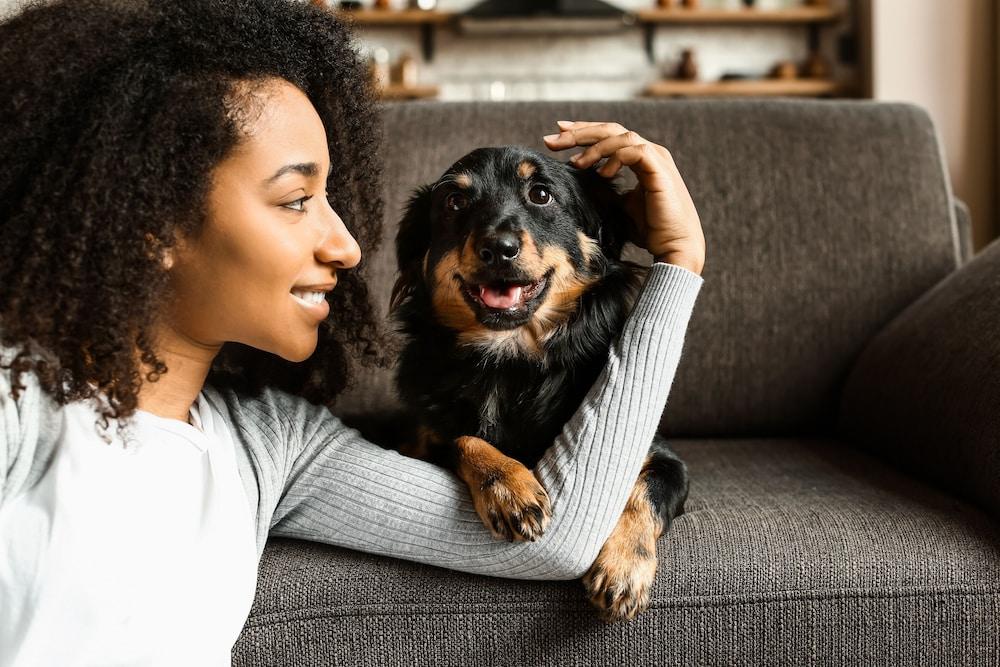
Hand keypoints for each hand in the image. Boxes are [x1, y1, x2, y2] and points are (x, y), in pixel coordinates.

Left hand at [542, 120, 705, 275]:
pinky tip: (602, 173)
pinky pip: (634, 151)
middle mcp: (649, 153)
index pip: (609, 136)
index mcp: (640, 158)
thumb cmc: (650, 229)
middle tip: (552, 139)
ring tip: (575, 163)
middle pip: (611, 130)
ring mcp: (656, 158)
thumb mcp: (619, 205)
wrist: (674, 246)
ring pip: (621, 136)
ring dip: (594, 147)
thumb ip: (604, 189)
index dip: (583, 132)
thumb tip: (577, 183)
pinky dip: (615, 158)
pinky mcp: (660, 169)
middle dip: (579, 132)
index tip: (557, 135)